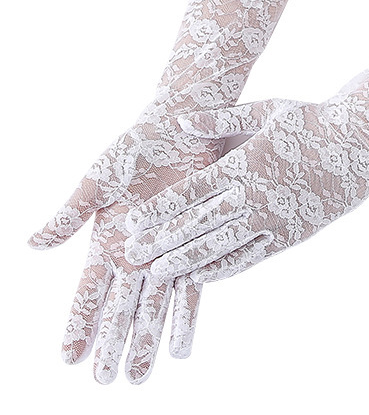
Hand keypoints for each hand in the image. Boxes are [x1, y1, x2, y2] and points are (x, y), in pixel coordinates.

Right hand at [29, 95, 221, 383]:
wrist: (180, 128)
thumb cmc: (134, 148)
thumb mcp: (96, 180)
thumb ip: (70, 215)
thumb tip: (31, 246)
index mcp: (106, 241)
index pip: (88, 292)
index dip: (78, 324)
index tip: (67, 358)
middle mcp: (134, 254)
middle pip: (119, 308)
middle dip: (112, 343)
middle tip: (105, 381)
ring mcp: (166, 250)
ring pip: (153, 305)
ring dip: (146, 339)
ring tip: (140, 376)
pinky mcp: (196, 240)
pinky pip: (192, 283)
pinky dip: (186, 314)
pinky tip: (183, 345)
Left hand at [124, 97, 368, 283]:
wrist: (360, 144)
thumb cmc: (310, 121)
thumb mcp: (266, 109)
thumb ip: (221, 119)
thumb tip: (179, 122)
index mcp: (247, 161)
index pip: (193, 192)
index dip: (160, 210)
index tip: (132, 224)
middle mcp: (257, 194)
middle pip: (201, 224)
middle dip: (163, 242)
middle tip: (131, 258)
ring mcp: (276, 217)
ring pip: (224, 247)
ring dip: (188, 262)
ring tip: (160, 275)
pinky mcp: (292, 234)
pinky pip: (252, 257)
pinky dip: (226, 268)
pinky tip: (204, 277)